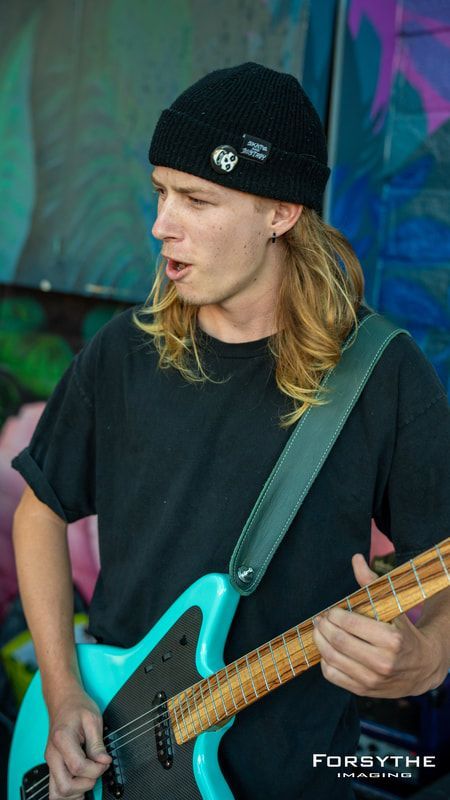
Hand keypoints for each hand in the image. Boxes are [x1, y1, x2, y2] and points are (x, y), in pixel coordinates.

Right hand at [45, 684, 110, 799]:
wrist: (64, 701)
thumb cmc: (77, 707)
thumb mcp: (93, 719)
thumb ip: (98, 743)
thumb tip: (104, 762)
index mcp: (62, 739)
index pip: (78, 767)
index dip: (96, 769)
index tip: (105, 761)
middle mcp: (53, 754)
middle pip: (65, 786)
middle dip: (86, 784)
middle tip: (97, 770)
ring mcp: (51, 762)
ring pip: (57, 793)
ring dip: (76, 792)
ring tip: (89, 778)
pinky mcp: (53, 766)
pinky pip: (56, 788)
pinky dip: (69, 792)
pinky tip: (81, 784)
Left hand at [312, 553, 446, 697]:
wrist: (424, 667)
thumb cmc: (405, 633)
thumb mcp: (394, 608)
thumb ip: (372, 584)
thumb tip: (356, 559)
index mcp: (392, 640)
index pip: (351, 625)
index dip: (335, 615)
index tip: (331, 610)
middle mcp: (382, 663)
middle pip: (338, 642)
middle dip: (324, 627)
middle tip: (321, 619)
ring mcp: (372, 680)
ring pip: (332, 659)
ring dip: (319, 642)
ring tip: (319, 631)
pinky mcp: (364, 691)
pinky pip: (333, 675)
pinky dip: (325, 660)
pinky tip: (327, 650)